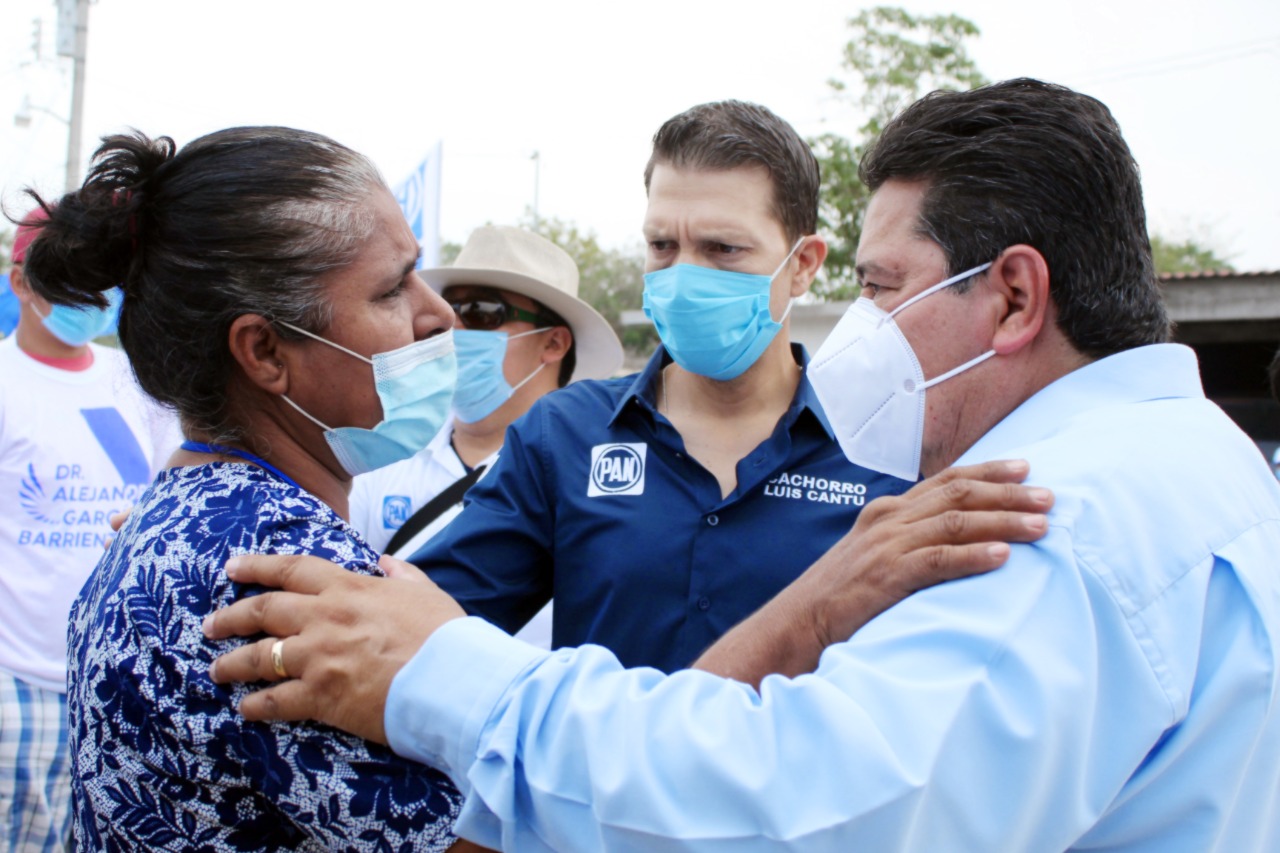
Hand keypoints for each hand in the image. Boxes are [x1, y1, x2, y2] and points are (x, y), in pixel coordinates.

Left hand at [201, 554, 465, 742]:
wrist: (452, 677)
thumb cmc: (444, 634)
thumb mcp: (425, 591)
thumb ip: (401, 574)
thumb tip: (385, 562)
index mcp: (348, 589)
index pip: (293, 570)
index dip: (258, 566)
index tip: (233, 567)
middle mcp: (324, 618)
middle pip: (263, 611)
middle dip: (231, 616)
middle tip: (210, 624)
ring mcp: (317, 657)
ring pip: (259, 656)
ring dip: (232, 663)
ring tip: (216, 669)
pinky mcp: (320, 696)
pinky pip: (274, 700)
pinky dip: (255, 704)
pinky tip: (244, 708)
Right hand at [694, 459, 1052, 683]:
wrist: (794, 625)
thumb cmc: (837, 600)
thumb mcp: (873, 560)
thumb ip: (907, 545)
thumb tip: (950, 544)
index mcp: (886, 512)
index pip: (946, 482)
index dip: (989, 472)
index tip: (1027, 468)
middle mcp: (888, 520)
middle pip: (959, 495)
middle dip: (1009, 493)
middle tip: (1050, 496)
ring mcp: (885, 546)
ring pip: (956, 523)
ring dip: (1004, 521)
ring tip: (1042, 526)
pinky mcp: (885, 576)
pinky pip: (938, 560)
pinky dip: (973, 556)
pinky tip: (1004, 557)